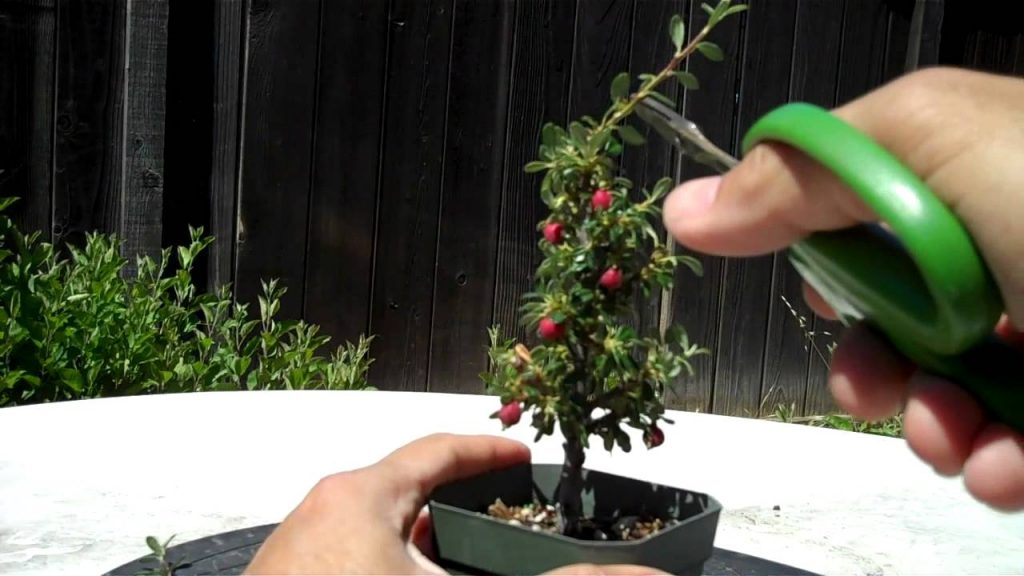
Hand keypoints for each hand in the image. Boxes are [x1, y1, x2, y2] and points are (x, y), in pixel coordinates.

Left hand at [244, 433, 665, 573]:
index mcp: (361, 497)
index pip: (438, 450)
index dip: (489, 451)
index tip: (523, 458)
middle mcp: (320, 513)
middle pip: (403, 489)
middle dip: (455, 505)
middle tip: (499, 522)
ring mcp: (294, 552)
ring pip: (371, 530)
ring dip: (417, 543)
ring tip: (455, 563)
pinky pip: (345, 559)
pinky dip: (384, 565)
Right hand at [663, 66, 1023, 510]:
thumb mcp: (939, 146)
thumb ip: (805, 172)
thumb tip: (687, 207)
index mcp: (975, 177)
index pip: (859, 214)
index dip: (822, 258)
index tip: (820, 288)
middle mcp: (1007, 253)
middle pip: (890, 318)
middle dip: (868, 365)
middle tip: (880, 379)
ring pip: (938, 396)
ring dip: (928, 426)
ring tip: (965, 437)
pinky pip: (1003, 451)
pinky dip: (995, 466)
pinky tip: (1014, 466)